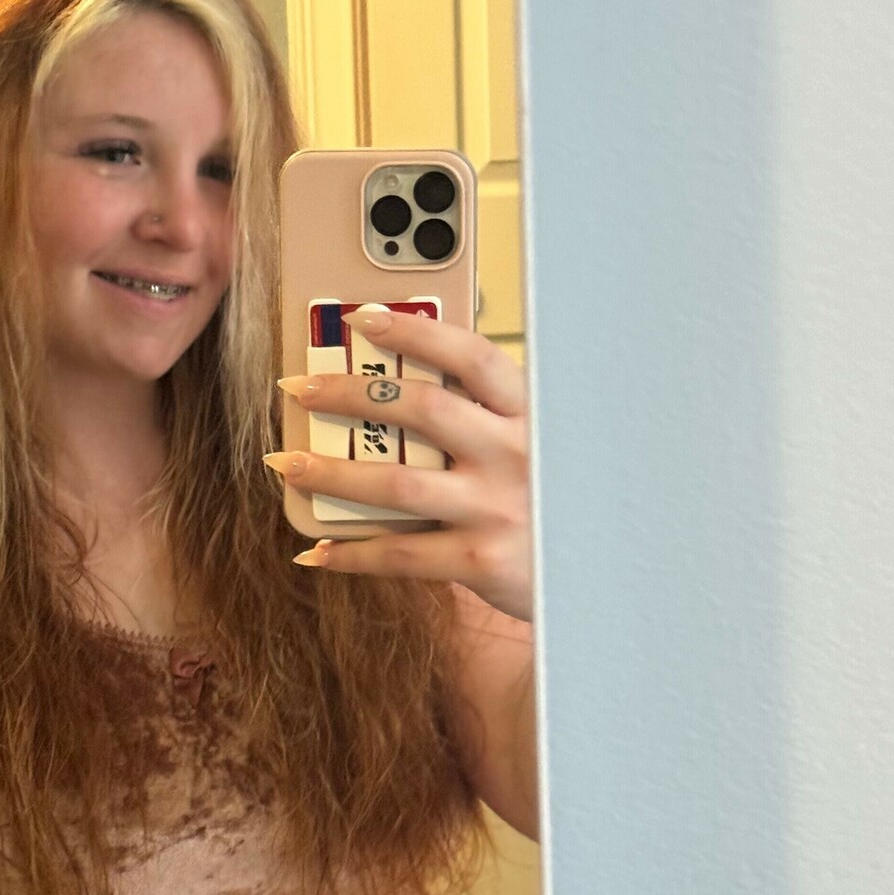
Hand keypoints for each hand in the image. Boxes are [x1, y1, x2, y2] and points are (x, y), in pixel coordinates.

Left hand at [268, 305, 533, 621]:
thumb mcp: (538, 444)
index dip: (415, 333)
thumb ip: (488, 418)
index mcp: (529, 413)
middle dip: (349, 394)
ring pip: (396, 483)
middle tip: (299, 388)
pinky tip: (317, 550)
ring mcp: (496, 507)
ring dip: (331, 472)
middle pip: (420, 409)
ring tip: (287, 464)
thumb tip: (402, 393)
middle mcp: (514, 453)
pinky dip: (350, 553)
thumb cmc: (552, 501)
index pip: (471, 356)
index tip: (363, 319)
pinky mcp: (481, 560)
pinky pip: (399, 554)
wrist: (606, 575)